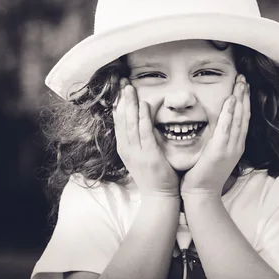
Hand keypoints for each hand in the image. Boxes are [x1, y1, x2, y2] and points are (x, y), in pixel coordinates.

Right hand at [113, 78, 179, 196]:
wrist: (159, 197)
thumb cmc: (154, 176)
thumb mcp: (142, 155)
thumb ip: (141, 140)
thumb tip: (143, 122)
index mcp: (125, 148)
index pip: (119, 122)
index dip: (118, 104)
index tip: (119, 89)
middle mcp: (127, 148)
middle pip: (121, 119)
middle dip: (122, 99)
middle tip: (123, 81)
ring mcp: (137, 152)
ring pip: (130, 123)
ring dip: (130, 104)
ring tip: (129, 88)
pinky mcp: (149, 155)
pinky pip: (145, 132)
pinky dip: (144, 117)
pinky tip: (144, 104)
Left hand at [180, 74, 249, 197]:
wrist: (201, 194)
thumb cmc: (203, 175)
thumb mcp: (213, 153)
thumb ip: (216, 139)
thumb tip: (214, 125)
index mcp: (235, 144)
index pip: (243, 118)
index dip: (244, 101)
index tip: (243, 85)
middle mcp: (237, 144)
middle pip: (244, 115)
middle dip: (244, 95)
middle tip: (243, 78)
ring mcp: (230, 148)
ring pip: (239, 118)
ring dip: (240, 99)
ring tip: (240, 83)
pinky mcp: (220, 150)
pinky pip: (226, 128)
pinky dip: (229, 114)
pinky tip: (230, 101)